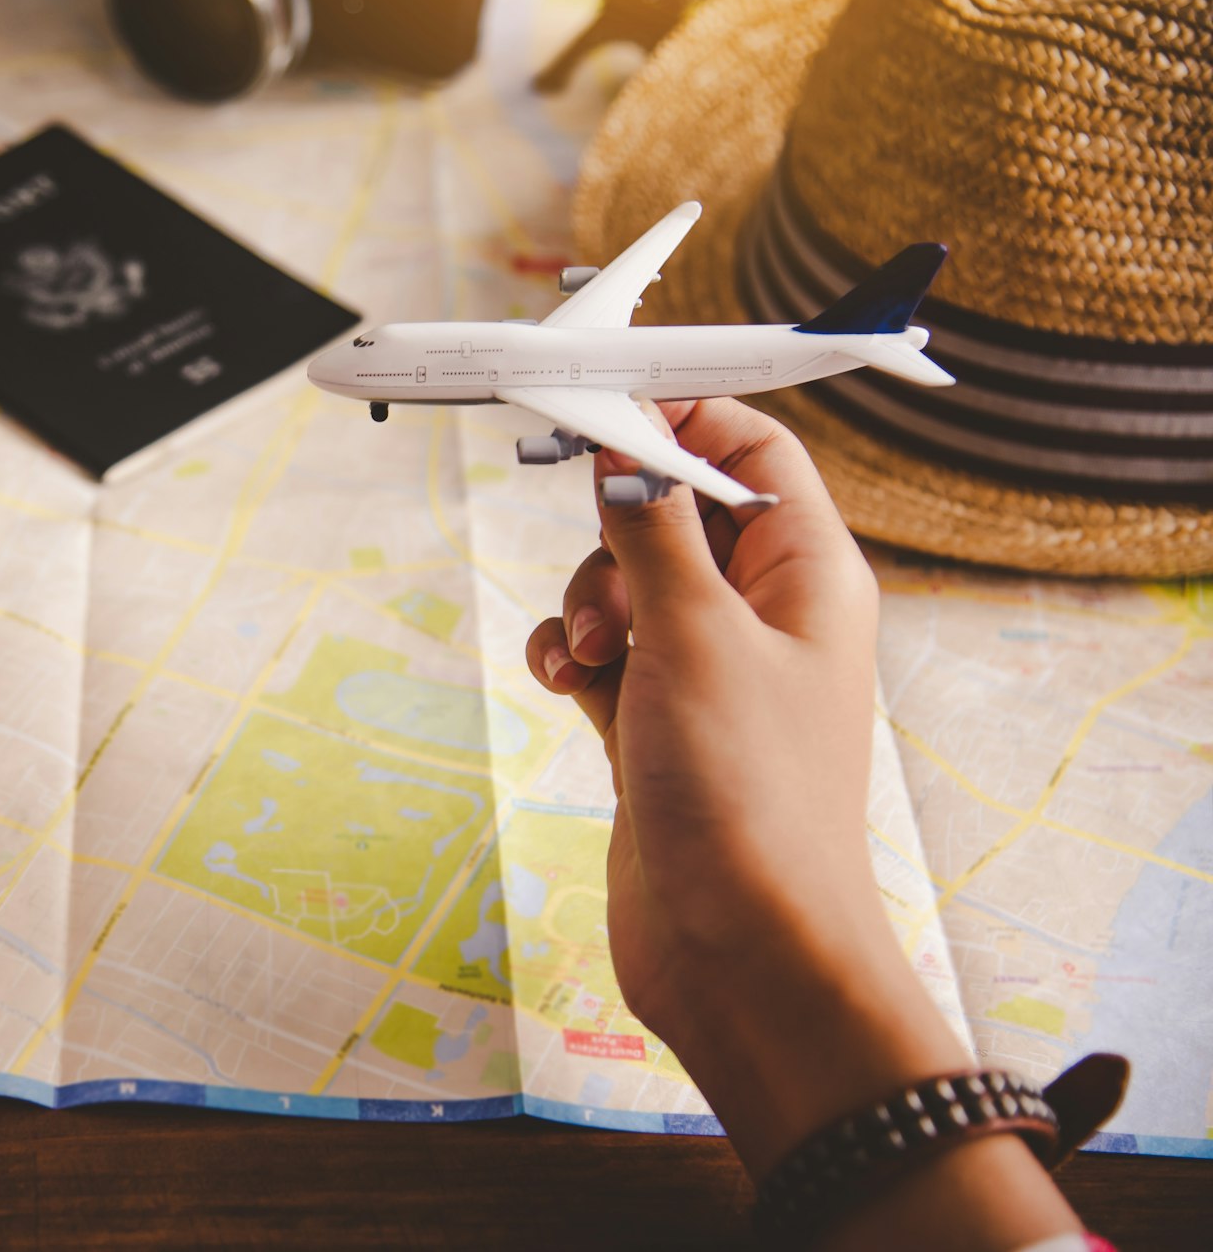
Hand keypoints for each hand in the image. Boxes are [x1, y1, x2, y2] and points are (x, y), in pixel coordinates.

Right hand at [527, 400, 1078, 1246]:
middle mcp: (766, 617)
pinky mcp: (659, 728)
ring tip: (587, 658)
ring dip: (584, 603)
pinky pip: (604, 655)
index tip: (596, 417)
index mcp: (809, 576)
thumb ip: (652, 531)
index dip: (678, 421)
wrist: (742, 953)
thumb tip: (625, 449)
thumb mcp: (694, 637)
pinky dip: (571, 656)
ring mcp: (710, 675)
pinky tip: (562, 683)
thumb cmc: (746, 795)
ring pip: (627, 586)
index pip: (751, 451)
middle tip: (607, 590)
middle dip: (615, 535)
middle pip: (675, 515)